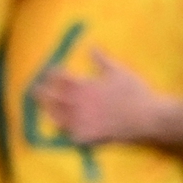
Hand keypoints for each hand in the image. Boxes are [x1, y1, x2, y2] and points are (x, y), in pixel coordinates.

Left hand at [33, 49, 167, 144]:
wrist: (149, 116)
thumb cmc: (134, 91)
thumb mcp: (118, 69)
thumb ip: (101, 59)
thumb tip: (90, 46)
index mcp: (84, 86)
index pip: (61, 78)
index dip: (52, 74)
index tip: (47, 70)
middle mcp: (79, 104)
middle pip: (54, 98)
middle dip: (42, 93)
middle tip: (34, 89)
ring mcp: (83, 121)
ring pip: (60, 117)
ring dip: (50, 111)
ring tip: (43, 108)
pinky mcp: (91, 136)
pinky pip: (73, 136)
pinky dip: (66, 133)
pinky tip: (62, 131)